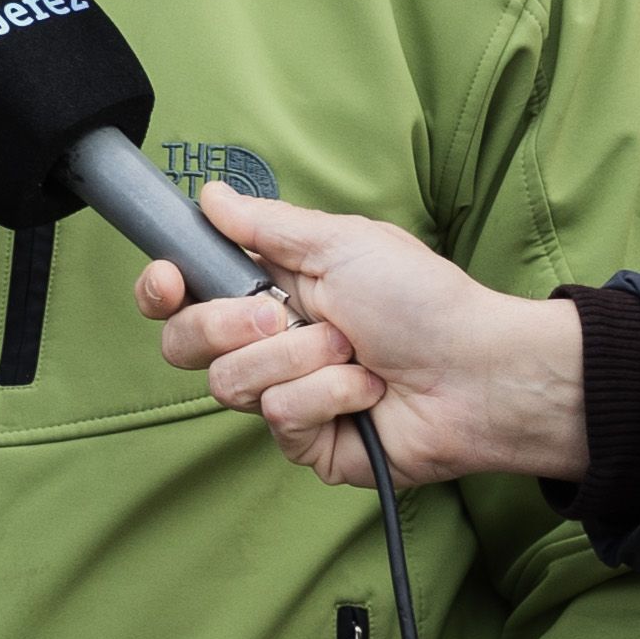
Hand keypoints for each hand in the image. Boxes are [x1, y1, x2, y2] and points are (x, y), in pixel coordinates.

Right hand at [133, 182, 588, 490]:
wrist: (478, 371)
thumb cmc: (422, 300)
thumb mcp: (340, 242)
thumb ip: (265, 224)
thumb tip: (211, 196)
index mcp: (268, 288)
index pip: (182, 295)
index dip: (160, 289)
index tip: (168, 280)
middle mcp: (267, 344)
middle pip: (184, 345)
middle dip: (225, 325)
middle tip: (277, 314)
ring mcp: (284, 395)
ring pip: (230, 383)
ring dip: (299, 358)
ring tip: (352, 350)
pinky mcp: (306, 442)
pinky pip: (280, 418)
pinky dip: (328, 395)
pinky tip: (366, 390)